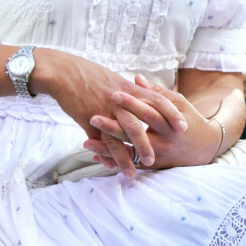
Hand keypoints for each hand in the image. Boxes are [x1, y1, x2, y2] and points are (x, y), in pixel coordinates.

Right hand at [36, 50, 186, 174]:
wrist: (62, 72)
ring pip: (120, 136)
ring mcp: (104, 110)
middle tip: (158, 159)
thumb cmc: (86, 73)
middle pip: (139, 124)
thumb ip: (129, 89)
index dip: (171, 114)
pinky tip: (110, 166)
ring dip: (128, 156)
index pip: (157, 101)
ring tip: (134, 172)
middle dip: (149, 144)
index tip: (183, 127)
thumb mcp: (112, 78)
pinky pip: (100, 141)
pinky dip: (105, 155)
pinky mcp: (88, 119)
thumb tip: (143, 92)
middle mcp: (119, 101)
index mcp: (127, 88)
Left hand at [85, 76, 221, 174]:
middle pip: (136, 135)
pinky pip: (130, 164)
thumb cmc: (188, 119)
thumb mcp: (178, 104)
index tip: (113, 94)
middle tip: (92, 118)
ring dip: (108, 149)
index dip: (132, 104)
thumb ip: (156, 93)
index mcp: (171, 125)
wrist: (205, 147)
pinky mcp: (153, 165)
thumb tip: (136, 78)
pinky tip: (96, 155)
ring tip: (86, 142)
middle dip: (114, 128)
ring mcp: (158, 156)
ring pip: (130, 154)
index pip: (149, 113)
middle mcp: (164, 143)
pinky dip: (114, 160)